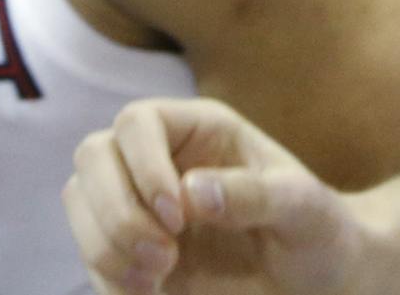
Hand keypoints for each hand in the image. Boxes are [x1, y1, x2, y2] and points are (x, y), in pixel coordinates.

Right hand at [64, 99, 369, 294]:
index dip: (142, 165)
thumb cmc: (318, 232)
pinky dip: (108, 275)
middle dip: (116, 210)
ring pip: (80, 200)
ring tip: (156, 277)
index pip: (136, 122)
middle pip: (93, 156)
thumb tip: (192, 191)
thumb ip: (253, 194)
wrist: (319, 283)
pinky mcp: (132, 251)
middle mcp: (159, 159)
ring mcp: (140, 204)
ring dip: (105, 243)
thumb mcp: (303, 208)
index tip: (176, 217)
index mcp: (197, 130)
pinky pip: (91, 252)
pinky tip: (150, 293)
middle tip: (163, 257)